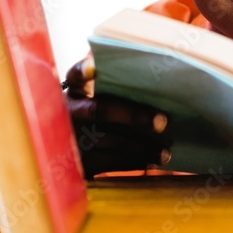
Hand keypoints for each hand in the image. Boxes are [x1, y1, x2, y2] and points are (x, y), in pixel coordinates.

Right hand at [63, 57, 169, 177]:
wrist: (68, 146)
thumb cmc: (92, 112)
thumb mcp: (91, 96)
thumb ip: (111, 83)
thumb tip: (144, 69)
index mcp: (73, 90)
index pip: (76, 75)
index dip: (83, 70)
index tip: (93, 68)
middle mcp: (67, 112)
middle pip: (100, 110)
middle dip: (132, 115)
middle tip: (162, 122)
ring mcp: (69, 139)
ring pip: (109, 141)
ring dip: (140, 148)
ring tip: (165, 152)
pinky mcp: (75, 163)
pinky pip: (107, 164)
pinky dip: (132, 164)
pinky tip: (150, 162)